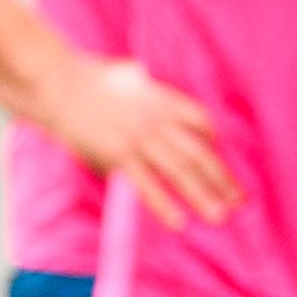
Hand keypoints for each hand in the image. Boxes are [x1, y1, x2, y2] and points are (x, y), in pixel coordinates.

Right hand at [40, 53, 240, 227]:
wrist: (57, 85)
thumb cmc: (85, 78)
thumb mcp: (125, 74)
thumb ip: (141, 82)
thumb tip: (143, 78)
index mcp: (161, 98)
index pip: (201, 120)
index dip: (215, 140)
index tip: (223, 157)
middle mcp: (157, 119)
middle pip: (198, 151)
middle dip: (221, 177)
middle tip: (239, 199)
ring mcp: (139, 138)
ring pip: (180, 171)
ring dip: (202, 195)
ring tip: (219, 216)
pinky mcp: (119, 155)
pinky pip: (147, 185)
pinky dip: (164, 205)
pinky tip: (178, 222)